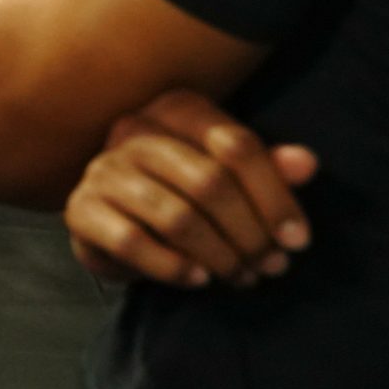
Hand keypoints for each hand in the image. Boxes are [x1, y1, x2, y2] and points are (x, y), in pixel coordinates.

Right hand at [64, 89, 318, 289]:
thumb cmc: (183, 192)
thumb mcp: (230, 176)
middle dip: (249, 233)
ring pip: (175, 216)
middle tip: (271, 266)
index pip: (236, 145)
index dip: (275, 196)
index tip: (298, 240)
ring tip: (241, 277)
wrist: (115, 219)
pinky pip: (131, 241)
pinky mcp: (81, 208)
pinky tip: (198, 279)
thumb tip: (307, 164)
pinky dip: (172, 267)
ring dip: (219, 255)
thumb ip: (267, 167)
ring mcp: (103, 168)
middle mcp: (135, 131)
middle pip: (209, 182)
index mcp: (176, 110)